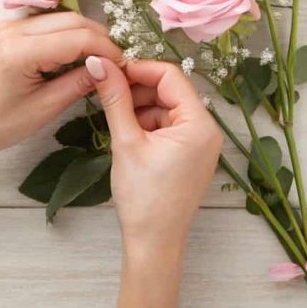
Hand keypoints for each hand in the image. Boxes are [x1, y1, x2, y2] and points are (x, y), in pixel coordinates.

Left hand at [0, 14, 122, 161]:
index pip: (77, 37)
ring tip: (100, 61)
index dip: (107, 50)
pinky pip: (48, 24)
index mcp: (20, 50)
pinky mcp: (9, 30)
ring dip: (85, 35)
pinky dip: (68, 35)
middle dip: (99, 39)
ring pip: (62, 19)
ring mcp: (9, 26)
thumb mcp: (45, 108)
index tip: (125, 66)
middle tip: (117, 63)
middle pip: (72, 20)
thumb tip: (110, 69)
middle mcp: (13, 29)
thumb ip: (79, 83)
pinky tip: (77, 56)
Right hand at [86, 57, 222, 252]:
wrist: (153, 244)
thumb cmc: (143, 198)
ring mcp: (201, 143)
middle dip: (138, 87)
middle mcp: (207, 130)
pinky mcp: (191, 154)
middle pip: (171, 89)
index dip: (138, 68)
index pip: (170, 76)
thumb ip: (114, 98)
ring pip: (167, 106)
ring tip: (114, 116)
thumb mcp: (126, 142)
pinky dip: (148, 122)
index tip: (110, 70)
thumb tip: (99, 63)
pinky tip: (127, 132)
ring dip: (141, 105)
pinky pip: (169, 124)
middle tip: (107, 90)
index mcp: (199, 124)